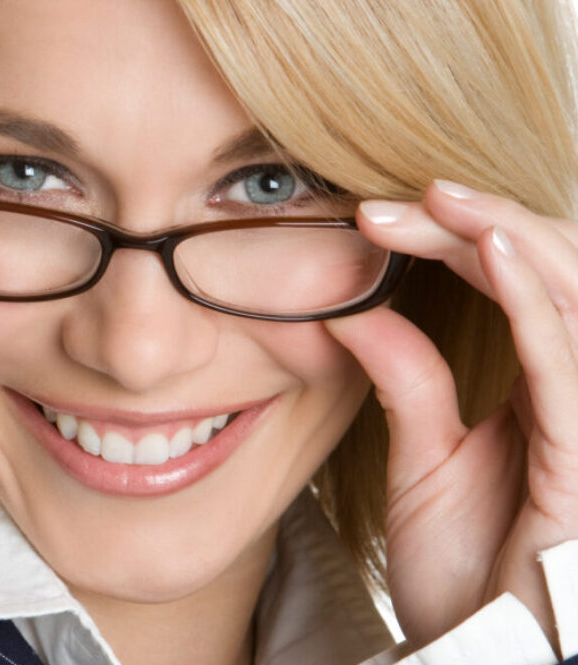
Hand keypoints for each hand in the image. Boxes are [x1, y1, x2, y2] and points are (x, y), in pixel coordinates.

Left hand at [323, 180, 577, 652]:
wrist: (480, 650)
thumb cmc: (469, 569)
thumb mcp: (426, 460)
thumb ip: (408, 380)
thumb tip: (352, 310)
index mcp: (546, 390)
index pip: (516, 284)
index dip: (457, 239)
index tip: (376, 215)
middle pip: (552, 273)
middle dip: (480, 224)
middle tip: (400, 196)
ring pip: (573, 296)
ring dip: (507, 238)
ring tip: (441, 199)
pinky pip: (566, 362)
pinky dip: (536, 299)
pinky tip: (493, 250)